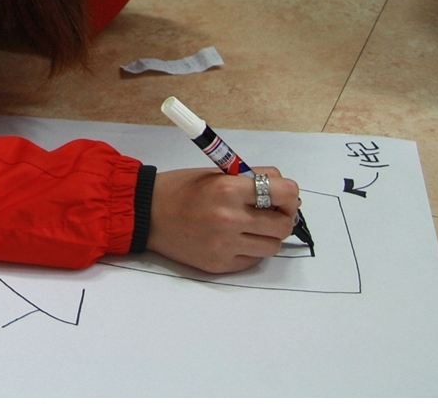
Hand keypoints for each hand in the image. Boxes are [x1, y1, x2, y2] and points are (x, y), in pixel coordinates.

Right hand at [147, 166, 300, 272]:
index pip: (285, 193)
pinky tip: (235, 239)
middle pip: (283, 225)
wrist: (147, 213)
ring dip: (267, 236)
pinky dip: (250, 250)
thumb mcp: (218, 173)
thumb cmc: (182, 189)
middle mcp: (230, 218)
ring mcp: (225, 245)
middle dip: (282, 217)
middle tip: (270, 212)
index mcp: (230, 189)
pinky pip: (253, 260)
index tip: (284, 197)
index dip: (290, 196)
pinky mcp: (220, 264)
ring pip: (272, 247)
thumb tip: (289, 193)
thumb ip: (253, 179)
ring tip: (251, 226)